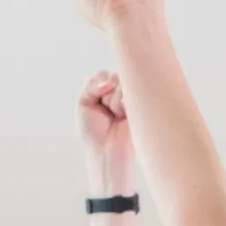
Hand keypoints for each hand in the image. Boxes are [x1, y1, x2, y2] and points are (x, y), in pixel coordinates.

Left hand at [77, 70, 132, 193]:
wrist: (107, 152)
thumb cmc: (94, 132)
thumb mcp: (84, 102)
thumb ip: (92, 84)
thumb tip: (109, 81)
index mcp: (108, 90)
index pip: (103, 74)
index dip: (96, 87)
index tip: (95, 104)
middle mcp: (122, 92)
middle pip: (112, 76)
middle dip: (104, 94)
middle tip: (106, 112)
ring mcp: (133, 98)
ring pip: (121, 83)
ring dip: (112, 101)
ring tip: (115, 116)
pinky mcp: (142, 105)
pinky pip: (130, 93)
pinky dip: (121, 105)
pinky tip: (123, 117)